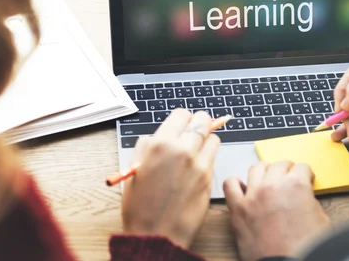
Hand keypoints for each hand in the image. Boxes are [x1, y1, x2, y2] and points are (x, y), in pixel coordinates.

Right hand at [121, 109, 219, 248]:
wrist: (157, 235)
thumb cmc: (140, 207)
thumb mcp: (133, 170)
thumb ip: (146, 148)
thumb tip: (155, 137)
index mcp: (161, 145)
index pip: (182, 114)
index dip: (181, 119)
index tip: (180, 125)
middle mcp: (183, 150)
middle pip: (202, 120)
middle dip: (198, 124)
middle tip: (192, 132)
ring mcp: (199, 164)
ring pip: (213, 137)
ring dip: (206, 140)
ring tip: (195, 151)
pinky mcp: (210, 178)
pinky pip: (214, 156)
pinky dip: (209, 156)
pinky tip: (197, 166)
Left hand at [224, 161, 328, 260]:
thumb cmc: (305, 247)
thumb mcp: (321, 219)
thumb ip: (310, 200)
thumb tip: (304, 196)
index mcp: (296, 185)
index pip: (302, 167)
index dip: (305, 174)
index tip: (304, 178)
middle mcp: (273, 185)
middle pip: (279, 165)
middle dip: (287, 170)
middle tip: (288, 179)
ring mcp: (253, 195)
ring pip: (256, 168)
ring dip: (264, 172)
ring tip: (267, 179)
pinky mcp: (238, 209)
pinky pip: (230, 185)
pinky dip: (236, 184)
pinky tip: (243, 188)